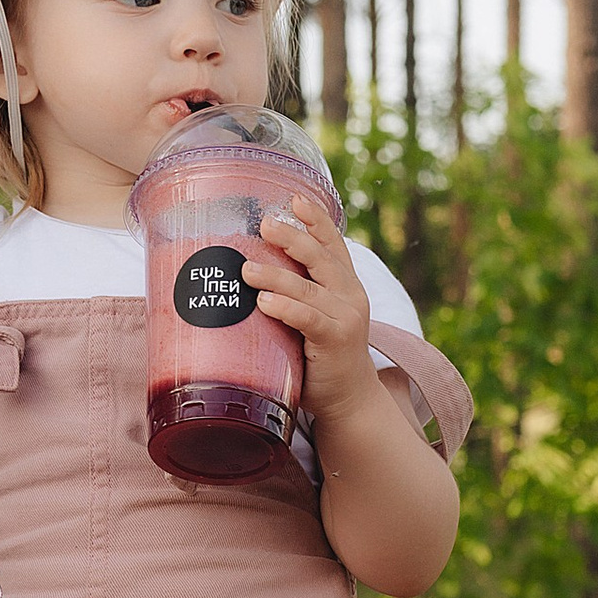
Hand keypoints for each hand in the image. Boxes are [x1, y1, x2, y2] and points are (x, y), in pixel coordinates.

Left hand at [240, 192, 385, 436]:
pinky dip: (286, 307)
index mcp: (345, 284)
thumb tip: (248, 268)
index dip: (315, 220)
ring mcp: (346, 318)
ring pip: (308, 288)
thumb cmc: (323, 356)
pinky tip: (265, 301)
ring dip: (275, 276)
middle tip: (264, 224)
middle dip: (292, 238)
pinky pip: (308, 319)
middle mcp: (350, 295)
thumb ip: (297, 293)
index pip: (333, 244)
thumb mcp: (316, 316)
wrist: (350, 398)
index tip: (293, 199)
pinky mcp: (336, 341)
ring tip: (247, 269)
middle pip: (320, 258)